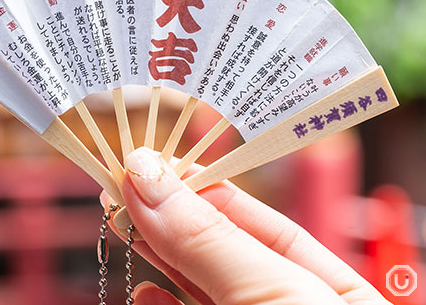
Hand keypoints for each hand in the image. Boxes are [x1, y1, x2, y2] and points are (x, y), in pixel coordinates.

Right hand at [103, 147, 389, 304]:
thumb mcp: (275, 295)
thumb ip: (210, 240)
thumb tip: (146, 173)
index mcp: (333, 288)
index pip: (258, 218)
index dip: (200, 184)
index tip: (147, 159)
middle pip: (220, 248)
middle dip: (166, 212)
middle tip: (116, 178)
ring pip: (195, 283)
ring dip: (153, 252)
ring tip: (119, 217)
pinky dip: (156, 301)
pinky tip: (141, 286)